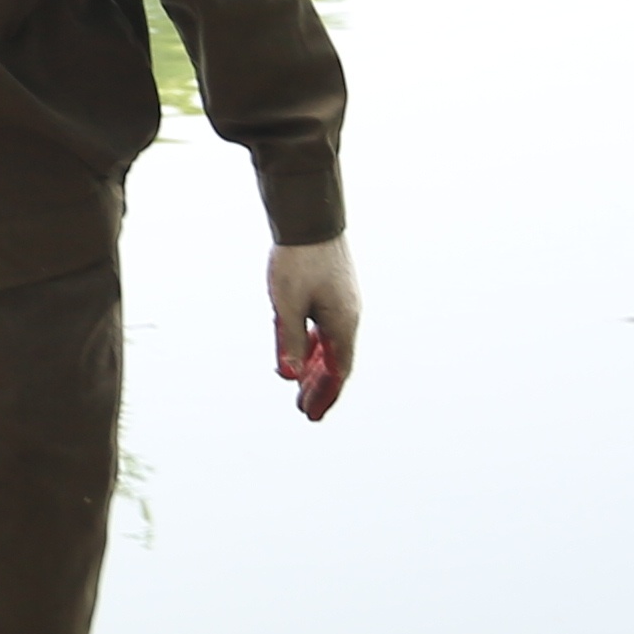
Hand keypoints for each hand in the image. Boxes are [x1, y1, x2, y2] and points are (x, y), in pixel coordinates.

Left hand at [266, 237, 361, 422]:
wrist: (309, 217)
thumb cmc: (297, 260)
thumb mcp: (285, 304)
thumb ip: (287, 341)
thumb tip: (288, 377)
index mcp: (342, 324)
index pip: (336, 372)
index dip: (323, 395)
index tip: (310, 415)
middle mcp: (348, 317)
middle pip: (335, 362)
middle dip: (319, 388)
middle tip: (305, 411)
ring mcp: (342, 304)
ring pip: (330, 346)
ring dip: (315, 368)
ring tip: (300, 386)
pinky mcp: (333, 292)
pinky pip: (325, 329)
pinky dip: (313, 345)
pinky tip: (299, 350)